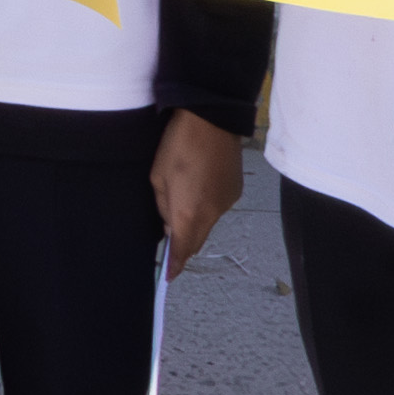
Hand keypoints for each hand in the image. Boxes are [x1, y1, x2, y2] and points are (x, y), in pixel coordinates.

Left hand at [148, 111, 244, 273]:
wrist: (211, 120)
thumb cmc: (178, 145)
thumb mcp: (158, 178)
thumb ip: (163, 207)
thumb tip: (168, 224)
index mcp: (189, 213)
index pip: (182, 249)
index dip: (176, 264)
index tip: (169, 275)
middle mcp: (212, 213)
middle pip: (196, 239)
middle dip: (184, 244)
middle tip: (170, 245)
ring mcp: (226, 203)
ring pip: (208, 223)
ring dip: (195, 221)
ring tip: (182, 200)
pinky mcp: (235, 191)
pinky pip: (218, 207)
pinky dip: (206, 205)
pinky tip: (198, 187)